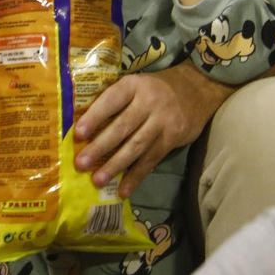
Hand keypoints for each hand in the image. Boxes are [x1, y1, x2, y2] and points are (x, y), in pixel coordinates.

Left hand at [73, 69, 201, 196]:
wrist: (197, 88)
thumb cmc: (156, 88)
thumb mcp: (137, 84)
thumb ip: (116, 101)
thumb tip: (86, 128)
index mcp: (133, 85)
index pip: (111, 101)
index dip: (94, 117)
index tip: (77, 134)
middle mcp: (148, 102)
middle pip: (122, 127)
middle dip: (100, 147)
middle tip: (81, 164)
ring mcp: (162, 121)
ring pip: (136, 146)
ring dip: (115, 165)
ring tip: (97, 180)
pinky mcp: (172, 138)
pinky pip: (151, 160)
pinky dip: (136, 176)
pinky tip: (123, 190)